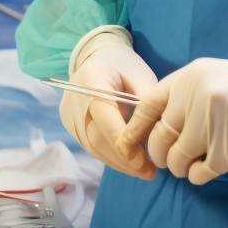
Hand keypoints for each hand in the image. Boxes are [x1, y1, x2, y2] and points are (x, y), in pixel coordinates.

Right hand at [60, 29, 157, 179]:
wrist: (99, 55)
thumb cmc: (123, 65)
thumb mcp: (140, 75)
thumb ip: (147, 102)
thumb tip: (157, 133)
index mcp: (93, 83)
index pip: (106, 120)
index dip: (123, 144)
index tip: (143, 161)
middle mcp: (75, 102)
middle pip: (98, 138)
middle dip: (124, 159)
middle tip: (149, 172)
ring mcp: (70, 116)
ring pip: (94, 147)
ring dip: (118, 162)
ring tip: (142, 171)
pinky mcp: (72, 125)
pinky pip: (91, 146)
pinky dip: (110, 156)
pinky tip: (128, 163)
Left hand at [118, 52, 227, 185]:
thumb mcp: (211, 76)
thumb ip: (182, 95)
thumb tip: (150, 127)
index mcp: (190, 76)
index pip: (148, 106)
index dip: (137, 128)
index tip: (133, 144)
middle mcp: (197, 97)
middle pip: (159, 139)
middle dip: (162, 155)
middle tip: (175, 155)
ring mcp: (212, 124)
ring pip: (176, 160)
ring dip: (181, 167)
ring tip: (197, 158)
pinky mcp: (227, 150)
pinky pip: (197, 174)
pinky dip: (199, 175)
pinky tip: (211, 163)